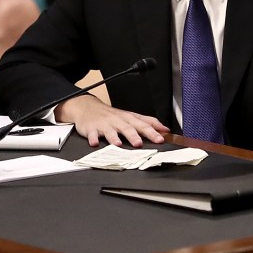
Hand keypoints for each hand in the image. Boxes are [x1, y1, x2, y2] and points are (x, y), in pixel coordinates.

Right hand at [55, 95, 169, 147]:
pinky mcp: (91, 128)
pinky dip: (93, 138)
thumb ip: (148, 123)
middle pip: (127, 128)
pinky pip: (92, 134)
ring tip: (118, 144)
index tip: (161, 139)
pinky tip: (95, 143)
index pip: (143, 124)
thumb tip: (165, 130)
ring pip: (110, 131)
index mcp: (129, 119)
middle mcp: (118, 121)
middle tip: (139, 144)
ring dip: (114, 137)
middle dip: (133, 136)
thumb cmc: (111, 115)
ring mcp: (104, 124)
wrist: (87, 108)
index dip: (152, 132)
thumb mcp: (131, 116)